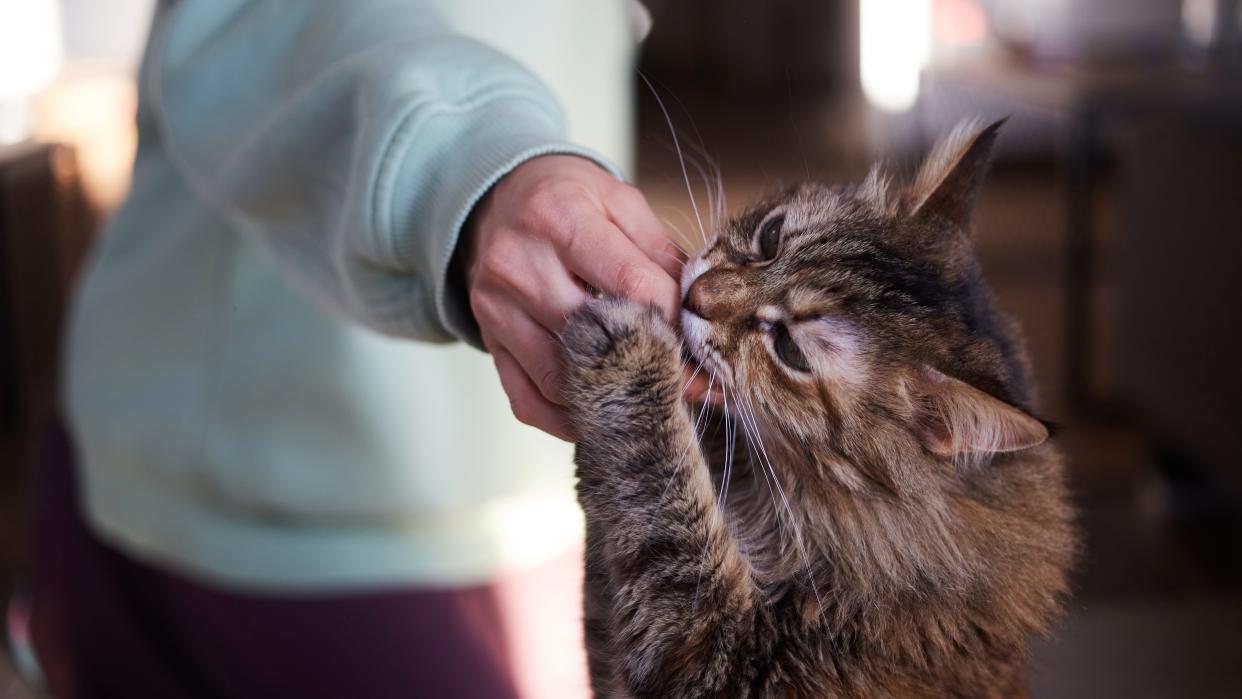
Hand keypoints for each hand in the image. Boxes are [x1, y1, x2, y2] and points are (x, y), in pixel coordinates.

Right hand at [464, 155, 684, 439]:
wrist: (495, 200)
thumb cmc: (566, 199)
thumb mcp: (618, 202)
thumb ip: (662, 254)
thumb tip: (701, 314)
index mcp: (560, 218)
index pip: (632, 285)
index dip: (677, 321)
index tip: (706, 345)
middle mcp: (519, 263)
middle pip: (597, 336)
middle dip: (652, 365)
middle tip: (692, 384)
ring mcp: (496, 309)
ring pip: (561, 379)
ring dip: (614, 399)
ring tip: (654, 400)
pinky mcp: (489, 341)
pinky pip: (528, 401)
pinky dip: (568, 420)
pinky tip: (604, 414)